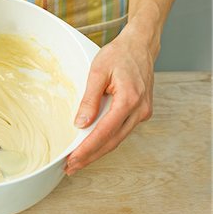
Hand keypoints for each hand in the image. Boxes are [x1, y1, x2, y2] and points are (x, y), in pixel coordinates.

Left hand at [65, 24, 156, 174]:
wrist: (140, 46)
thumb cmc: (119, 55)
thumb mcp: (98, 71)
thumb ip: (90, 99)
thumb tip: (81, 123)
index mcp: (129, 100)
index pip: (104, 132)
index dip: (87, 149)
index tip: (72, 160)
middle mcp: (140, 110)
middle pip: (112, 142)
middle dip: (90, 157)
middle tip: (71, 168)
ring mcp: (143, 113)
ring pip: (118, 139)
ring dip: (98, 152)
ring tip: (78, 161)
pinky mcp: (141, 112)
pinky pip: (121, 131)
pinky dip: (106, 141)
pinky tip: (93, 146)